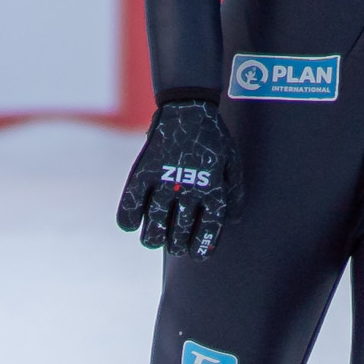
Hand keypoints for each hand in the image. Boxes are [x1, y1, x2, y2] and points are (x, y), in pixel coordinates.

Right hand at [116, 97, 237, 256]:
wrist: (188, 107)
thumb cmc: (213, 138)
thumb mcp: (232, 163)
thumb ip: (234, 193)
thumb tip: (232, 222)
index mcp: (213, 189)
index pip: (207, 231)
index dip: (201, 248)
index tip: (195, 255)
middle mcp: (189, 189)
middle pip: (179, 234)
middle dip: (176, 246)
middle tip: (174, 245)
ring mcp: (165, 181)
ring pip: (154, 226)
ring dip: (153, 238)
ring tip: (153, 238)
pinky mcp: (144, 171)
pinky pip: (131, 204)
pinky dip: (128, 218)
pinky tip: (131, 224)